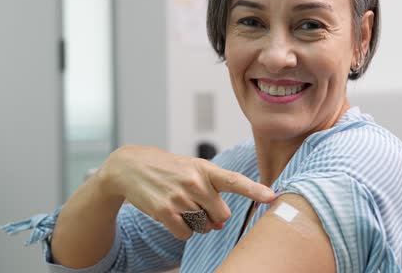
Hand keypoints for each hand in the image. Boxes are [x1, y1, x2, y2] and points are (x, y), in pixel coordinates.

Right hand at [94, 145, 275, 239]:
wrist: (130, 167)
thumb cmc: (167, 168)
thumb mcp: (192, 169)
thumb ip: (211, 192)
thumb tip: (219, 224)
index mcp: (205, 169)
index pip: (235, 180)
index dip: (255, 190)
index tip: (272, 196)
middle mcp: (195, 182)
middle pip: (222, 214)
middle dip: (214, 215)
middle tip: (198, 204)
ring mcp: (180, 197)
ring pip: (203, 226)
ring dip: (195, 221)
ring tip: (180, 203)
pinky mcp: (165, 212)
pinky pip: (186, 234)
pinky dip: (182, 230)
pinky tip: (172, 214)